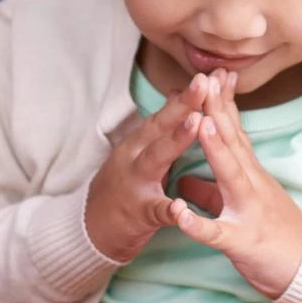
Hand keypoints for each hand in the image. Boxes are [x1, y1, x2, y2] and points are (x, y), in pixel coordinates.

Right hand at [83, 72, 211, 261]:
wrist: (93, 228)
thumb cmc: (124, 185)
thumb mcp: (139, 150)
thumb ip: (161, 125)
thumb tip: (176, 92)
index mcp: (140, 142)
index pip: (165, 113)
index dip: (185, 94)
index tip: (208, 74)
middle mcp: (135, 156)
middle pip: (159, 127)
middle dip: (183, 105)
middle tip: (204, 83)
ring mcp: (136, 184)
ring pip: (155, 159)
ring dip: (176, 140)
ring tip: (197, 123)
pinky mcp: (140, 214)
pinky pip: (156, 211)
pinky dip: (169, 210)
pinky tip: (180, 207)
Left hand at [168, 71, 301, 299]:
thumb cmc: (273, 236)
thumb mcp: (240, 205)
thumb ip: (209, 190)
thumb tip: (184, 180)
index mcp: (248, 174)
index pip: (234, 131)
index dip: (222, 102)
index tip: (213, 73)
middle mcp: (251, 184)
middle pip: (233, 140)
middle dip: (217, 109)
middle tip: (206, 78)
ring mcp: (247, 210)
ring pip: (229, 175)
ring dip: (215, 149)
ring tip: (200, 123)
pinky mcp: (241, 241)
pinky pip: (216, 233)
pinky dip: (197, 224)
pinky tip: (180, 214)